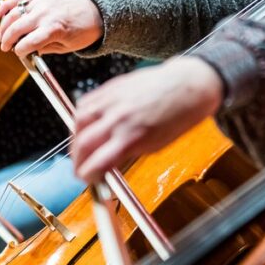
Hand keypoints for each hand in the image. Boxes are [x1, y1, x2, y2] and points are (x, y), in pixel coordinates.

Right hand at [0, 0, 102, 55]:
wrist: (95, 9)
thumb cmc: (82, 30)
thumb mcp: (67, 46)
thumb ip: (45, 48)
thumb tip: (26, 51)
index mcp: (54, 29)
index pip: (28, 43)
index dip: (20, 51)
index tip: (18, 54)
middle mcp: (45, 14)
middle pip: (16, 29)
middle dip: (7, 40)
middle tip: (6, 47)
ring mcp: (41, 2)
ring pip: (13, 14)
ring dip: (4, 27)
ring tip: (4, 37)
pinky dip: (5, 6)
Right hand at [72, 56, 223, 182]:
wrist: (188, 86)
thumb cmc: (178, 117)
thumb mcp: (155, 145)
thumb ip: (128, 153)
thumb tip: (107, 165)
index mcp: (131, 137)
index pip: (97, 163)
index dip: (87, 175)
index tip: (87, 179)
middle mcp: (118, 118)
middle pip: (82, 144)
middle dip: (78, 160)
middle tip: (81, 167)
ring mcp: (112, 100)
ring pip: (79, 122)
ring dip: (76, 138)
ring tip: (83, 146)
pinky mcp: (111, 87)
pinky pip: (85, 103)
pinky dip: (82, 116)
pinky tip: (87, 124)